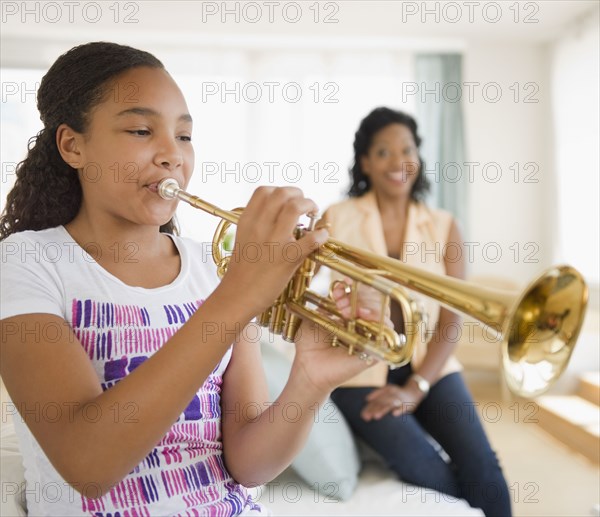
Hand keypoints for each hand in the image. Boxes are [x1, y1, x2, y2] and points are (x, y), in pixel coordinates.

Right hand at [219, 186, 327, 313]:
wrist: (237, 296)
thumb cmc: (242, 271)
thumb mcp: (243, 239)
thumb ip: (257, 224)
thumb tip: (279, 214)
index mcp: (247, 221)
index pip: (263, 191)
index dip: (280, 190)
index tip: (289, 199)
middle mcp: (259, 227)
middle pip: (282, 194)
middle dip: (299, 194)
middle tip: (305, 205)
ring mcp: (274, 241)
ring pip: (295, 207)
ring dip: (309, 205)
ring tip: (313, 213)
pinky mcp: (288, 258)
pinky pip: (311, 238)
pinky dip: (321, 234)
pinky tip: (322, 236)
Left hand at [289, 278, 393, 395]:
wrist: (308, 367)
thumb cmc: (310, 343)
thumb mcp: (316, 315)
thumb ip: (328, 301)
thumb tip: (341, 287)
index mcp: (352, 312)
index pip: (365, 292)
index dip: (358, 285)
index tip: (344, 283)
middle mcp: (364, 322)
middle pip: (377, 300)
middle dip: (359, 296)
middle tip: (340, 303)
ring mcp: (371, 336)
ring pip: (384, 316)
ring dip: (367, 307)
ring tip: (345, 312)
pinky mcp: (375, 351)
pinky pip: (386, 336)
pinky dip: (377, 324)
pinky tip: (362, 319)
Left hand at [361, 382, 424, 420]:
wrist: (414, 391)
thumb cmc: (397, 393)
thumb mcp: (387, 390)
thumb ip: (377, 394)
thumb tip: (366, 399)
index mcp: (387, 390)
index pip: (376, 399)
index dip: (369, 407)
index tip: (362, 415)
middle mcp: (393, 393)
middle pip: (381, 402)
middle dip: (373, 410)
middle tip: (365, 417)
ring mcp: (400, 399)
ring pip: (390, 404)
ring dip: (383, 410)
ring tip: (376, 416)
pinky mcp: (408, 404)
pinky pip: (403, 407)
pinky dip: (399, 410)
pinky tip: (394, 414)